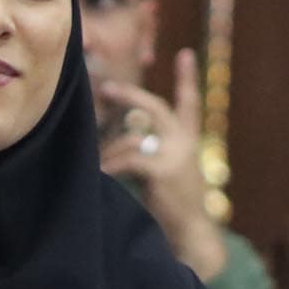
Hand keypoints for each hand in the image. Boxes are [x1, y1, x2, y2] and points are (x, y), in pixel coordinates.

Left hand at [97, 48, 227, 280]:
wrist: (190, 233)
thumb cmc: (173, 207)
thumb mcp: (165, 172)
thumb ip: (149, 151)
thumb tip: (115, 141)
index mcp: (188, 142)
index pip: (190, 104)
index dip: (187, 79)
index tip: (186, 54)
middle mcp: (185, 143)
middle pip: (155, 108)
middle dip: (129, 94)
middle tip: (105, 87)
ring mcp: (176, 155)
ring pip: (131, 140)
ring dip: (109, 154)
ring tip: (98, 169)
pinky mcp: (163, 169)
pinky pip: (128, 159)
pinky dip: (111, 167)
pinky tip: (102, 176)